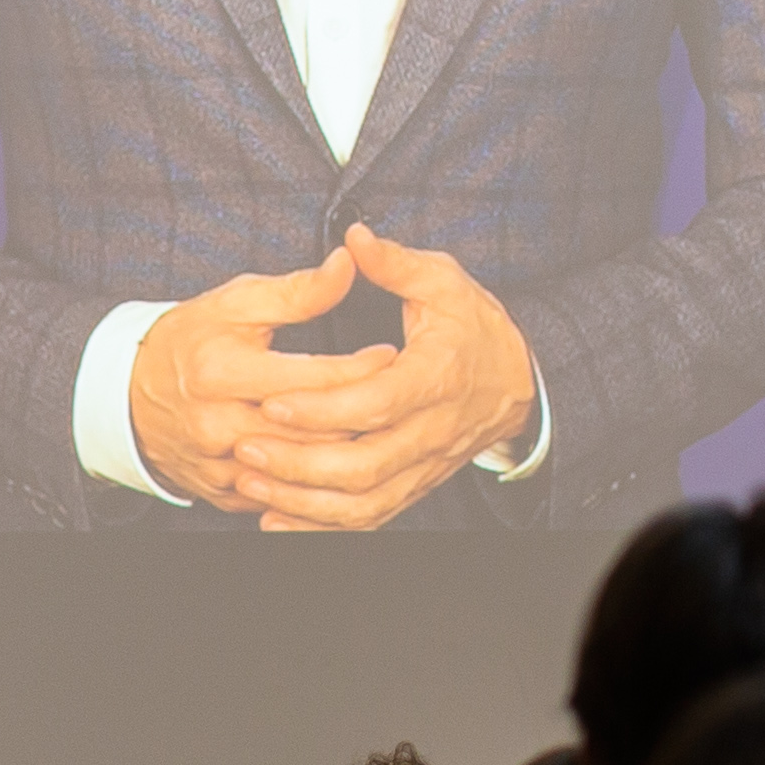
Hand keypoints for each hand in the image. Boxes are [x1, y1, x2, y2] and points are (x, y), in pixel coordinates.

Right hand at [128, 249, 365, 511]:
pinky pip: (281, 495)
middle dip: (360, 415)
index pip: (309, 378)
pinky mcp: (223, 493)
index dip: (359, 368)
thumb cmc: (188, 340)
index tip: (391, 356)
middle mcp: (219, 426)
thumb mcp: (236, 302)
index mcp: (222, 373)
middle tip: (395, 395)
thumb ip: (296, 290)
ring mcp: (221, 466)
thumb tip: (345, 265)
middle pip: (312, 432)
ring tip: (375, 425)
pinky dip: (312, 479)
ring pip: (302, 469)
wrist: (129, 395)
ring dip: (343, 450)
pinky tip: (339, 458)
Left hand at [223, 227, 543, 530]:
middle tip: (245, 447)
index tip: (271, 401)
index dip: (321, 409)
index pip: (375, 403)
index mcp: (437, 377)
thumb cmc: (475, 326)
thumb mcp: (444, 281)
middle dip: (300, 462)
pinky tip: (278, 521)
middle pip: (364, 465)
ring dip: (304, 501)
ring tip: (252, 483)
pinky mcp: (415, 486)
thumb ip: (395, 263)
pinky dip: (322, 526)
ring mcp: (424, 466)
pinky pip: (369, 519)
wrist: (519, 380)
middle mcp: (432, 431)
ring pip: (363, 502)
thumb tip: (354, 238)